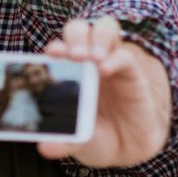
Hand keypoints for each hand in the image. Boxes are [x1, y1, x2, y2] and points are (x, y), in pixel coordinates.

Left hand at [39, 16, 170, 167]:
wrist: (129, 147)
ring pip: (105, 29)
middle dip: (74, 37)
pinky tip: (106, 69)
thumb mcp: (79, 142)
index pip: (59, 47)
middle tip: (72, 56)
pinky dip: (115, 58)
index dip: (55, 47)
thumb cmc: (97, 136)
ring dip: (96, 38)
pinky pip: (125, 55)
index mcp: (68, 73)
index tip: (51, 55)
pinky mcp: (132, 72)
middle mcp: (88, 61)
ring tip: (90, 57)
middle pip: (80, 29)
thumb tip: (45, 147)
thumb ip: (63, 142)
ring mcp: (110, 63)